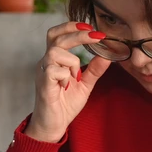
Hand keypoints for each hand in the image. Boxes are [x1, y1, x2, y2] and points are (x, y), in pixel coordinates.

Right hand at [23, 22, 111, 142]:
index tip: (90, 26)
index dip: (71, 26)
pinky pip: (54, 70)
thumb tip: (108, 55)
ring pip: (55, 52)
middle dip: (78, 34)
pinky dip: (65, 75)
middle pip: (57, 37)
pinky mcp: (43, 84)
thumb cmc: (65, 104)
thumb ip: (94, 70)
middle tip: (97, 36)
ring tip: (75, 76)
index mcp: (55, 60)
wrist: (53, 125)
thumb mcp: (85, 84)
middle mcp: (46, 62)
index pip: (57, 34)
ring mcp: (43, 72)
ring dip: (72, 61)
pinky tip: (67, 86)